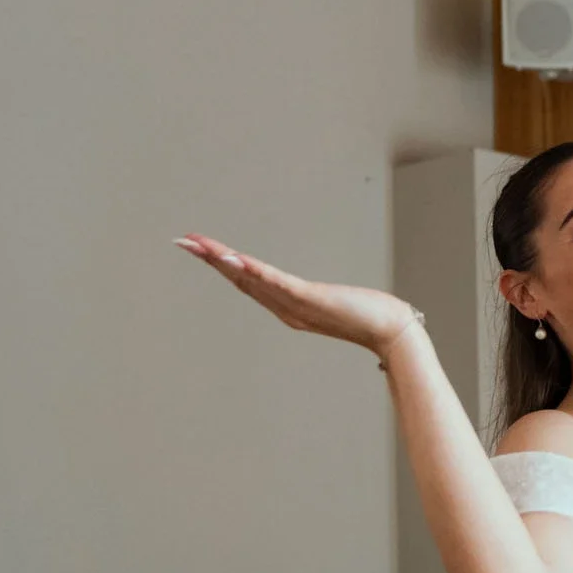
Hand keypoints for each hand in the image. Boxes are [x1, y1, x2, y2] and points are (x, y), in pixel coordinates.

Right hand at [177, 234, 419, 354]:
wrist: (390, 331)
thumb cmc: (367, 316)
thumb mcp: (331, 304)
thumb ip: (315, 299)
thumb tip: (307, 293)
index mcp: (285, 305)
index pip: (245, 280)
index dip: (219, 264)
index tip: (196, 246)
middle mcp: (284, 307)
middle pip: (240, 278)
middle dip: (209, 259)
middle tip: (181, 241)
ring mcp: (295, 304)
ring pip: (252, 279)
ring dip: (224, 262)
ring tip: (200, 246)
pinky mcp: (310, 299)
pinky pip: (277, 282)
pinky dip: (254, 271)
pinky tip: (235, 258)